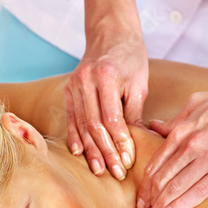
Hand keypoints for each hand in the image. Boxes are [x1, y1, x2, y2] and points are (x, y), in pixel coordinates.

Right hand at [64, 28, 148, 179]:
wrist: (110, 34)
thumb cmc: (131, 58)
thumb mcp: (139, 83)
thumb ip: (134, 113)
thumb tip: (133, 144)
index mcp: (106, 76)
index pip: (112, 119)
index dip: (119, 143)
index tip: (127, 161)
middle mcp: (85, 80)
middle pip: (94, 125)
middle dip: (105, 152)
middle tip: (115, 173)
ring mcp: (73, 84)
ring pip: (81, 124)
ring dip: (90, 150)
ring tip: (98, 170)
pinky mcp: (68, 89)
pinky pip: (71, 117)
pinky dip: (75, 136)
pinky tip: (79, 153)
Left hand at [137, 86, 207, 207]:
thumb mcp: (196, 104)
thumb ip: (173, 120)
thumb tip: (153, 126)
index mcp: (181, 131)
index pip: (155, 164)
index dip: (145, 184)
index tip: (140, 197)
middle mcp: (191, 146)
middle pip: (162, 178)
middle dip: (150, 198)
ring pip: (178, 187)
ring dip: (163, 205)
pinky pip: (201, 191)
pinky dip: (183, 205)